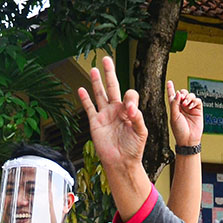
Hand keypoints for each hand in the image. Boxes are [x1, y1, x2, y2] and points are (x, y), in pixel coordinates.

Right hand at [78, 55, 147, 173]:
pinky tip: (81, 89)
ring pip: (100, 94)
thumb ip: (138, 118)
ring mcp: (105, 115)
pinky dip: (85, 99)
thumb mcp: (141, 132)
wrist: (122, 163)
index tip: (130, 110)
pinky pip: (89, 108)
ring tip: (94, 69)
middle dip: (110, 73)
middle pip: (113, 87)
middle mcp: (117, 110)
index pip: (130, 95)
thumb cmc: (134, 149)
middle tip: (107, 60)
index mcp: (130, 111)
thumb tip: (130, 108)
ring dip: (97, 82)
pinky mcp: (96, 123)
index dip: (130, 99)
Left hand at [167, 80, 202, 148]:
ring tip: (186, 104)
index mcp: (175, 108)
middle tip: (181, 99)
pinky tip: (190, 106)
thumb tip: (177, 93)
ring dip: (188, 97)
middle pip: (182, 93)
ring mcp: (190, 108)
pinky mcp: (198, 110)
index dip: (170, 89)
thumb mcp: (174, 116)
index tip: (169, 82)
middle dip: (182, 94)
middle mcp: (182, 107)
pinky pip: (197, 100)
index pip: (172, 96)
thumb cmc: (179, 130)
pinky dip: (194, 101)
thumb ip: (174, 104)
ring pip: (190, 95)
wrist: (188, 139)